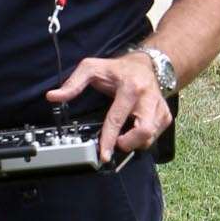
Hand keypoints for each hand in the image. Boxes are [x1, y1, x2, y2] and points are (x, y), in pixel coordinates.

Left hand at [46, 51, 173, 159]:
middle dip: (129, 144)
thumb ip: (73, 83)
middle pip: (144, 132)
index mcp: (130, 88)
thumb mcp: (92, 68)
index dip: (109, 140)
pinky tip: (134, 131)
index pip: (117, 119)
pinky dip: (144, 139)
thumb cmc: (117, 69)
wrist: (146, 65)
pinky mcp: (165, 114)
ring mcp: (159, 107)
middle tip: (117, 143)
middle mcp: (148, 98)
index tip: (104, 155)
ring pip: (151, 136)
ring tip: (124, 136)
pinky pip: (157, 135)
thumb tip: (53, 96)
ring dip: (135, 142)